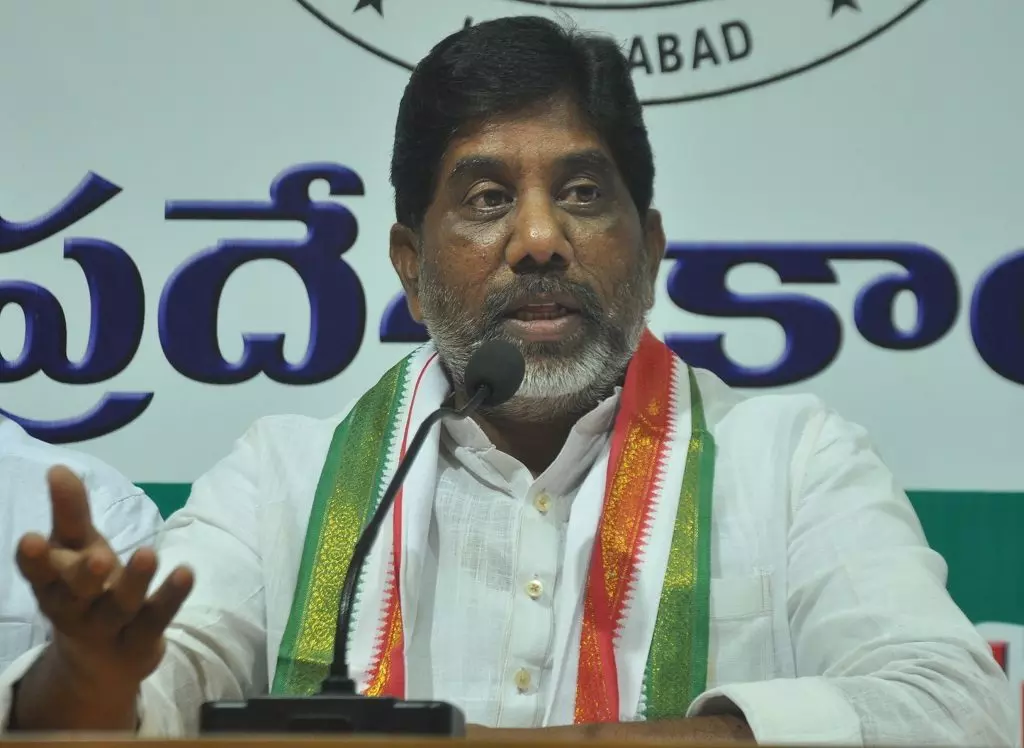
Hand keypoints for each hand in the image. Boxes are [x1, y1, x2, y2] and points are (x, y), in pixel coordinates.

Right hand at [15, 465, 193, 690]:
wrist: (100, 660)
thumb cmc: (85, 588)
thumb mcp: (75, 549)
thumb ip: (70, 513)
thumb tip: (59, 467)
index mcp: (52, 586)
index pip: (39, 574)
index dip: (34, 559)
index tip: (31, 539)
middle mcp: (75, 610)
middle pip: (76, 594)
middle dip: (84, 575)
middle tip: (99, 557)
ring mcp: (109, 629)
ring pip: (120, 607)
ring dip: (134, 582)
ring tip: (148, 554)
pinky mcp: (142, 640)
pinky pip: (157, 618)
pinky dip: (171, 597)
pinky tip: (186, 572)